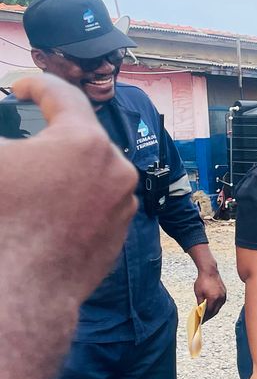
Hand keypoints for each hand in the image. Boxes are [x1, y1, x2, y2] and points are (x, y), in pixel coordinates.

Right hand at [0, 75, 136, 378]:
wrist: (19, 293)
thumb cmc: (0, 223)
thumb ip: (3, 137)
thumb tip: (10, 149)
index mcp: (85, 143)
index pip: (63, 96)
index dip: (36, 85)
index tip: (19, 88)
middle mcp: (116, 169)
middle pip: (80, 136)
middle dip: (49, 131)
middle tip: (23, 134)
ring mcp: (122, 204)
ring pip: (91, 171)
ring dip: (64, 168)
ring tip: (33, 177)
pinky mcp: (119, 233)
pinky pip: (96, 203)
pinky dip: (73, 198)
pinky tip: (46, 207)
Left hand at [194, 270, 226, 319]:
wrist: (210, 271)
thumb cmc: (202, 281)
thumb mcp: (198, 293)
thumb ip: (200, 303)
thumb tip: (200, 312)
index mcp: (213, 299)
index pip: (209, 312)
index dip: (204, 317)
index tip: (200, 321)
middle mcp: (220, 298)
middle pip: (215, 311)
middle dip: (209, 316)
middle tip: (203, 320)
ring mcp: (223, 296)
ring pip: (218, 307)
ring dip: (213, 312)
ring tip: (206, 314)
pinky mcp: (224, 293)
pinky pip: (220, 303)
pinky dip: (216, 306)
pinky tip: (211, 307)